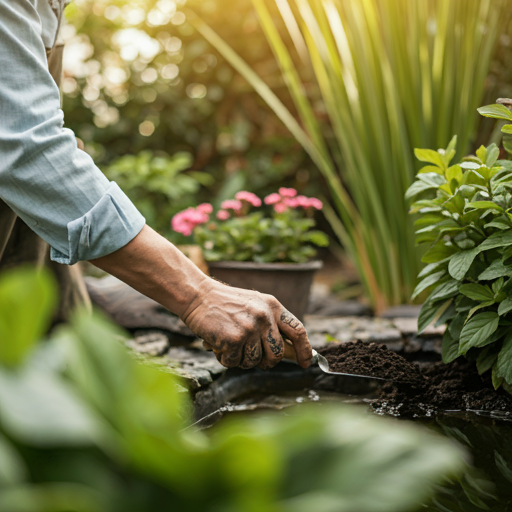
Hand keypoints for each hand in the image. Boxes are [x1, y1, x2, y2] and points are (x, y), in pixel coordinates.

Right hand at [182, 278, 312, 369]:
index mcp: (273, 306)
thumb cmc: (225, 304)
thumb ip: (271, 323)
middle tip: (254, 359)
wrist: (198, 296)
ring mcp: (250, 328)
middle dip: (267, 362)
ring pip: (254, 361)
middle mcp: (265, 317)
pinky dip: (225, 358)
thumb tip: (287, 351)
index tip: (306, 363)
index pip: (298, 330)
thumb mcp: (254, 305)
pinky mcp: (234, 339)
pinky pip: (234, 362)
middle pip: (277, 354)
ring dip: (241, 359)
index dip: (305, 350)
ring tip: (230, 344)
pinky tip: (219, 344)